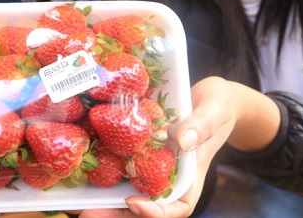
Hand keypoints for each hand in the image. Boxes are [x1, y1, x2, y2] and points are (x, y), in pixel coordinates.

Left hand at [78, 77, 238, 217]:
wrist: (210, 96)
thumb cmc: (219, 104)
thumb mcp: (216, 108)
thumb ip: (202, 124)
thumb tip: (182, 142)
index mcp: (192, 174)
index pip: (179, 206)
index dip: (157, 212)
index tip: (134, 203)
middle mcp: (171, 176)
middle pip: (148, 207)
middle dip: (121, 216)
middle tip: (92, 215)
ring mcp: (155, 166)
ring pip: (132, 193)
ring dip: (109, 204)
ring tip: (83, 207)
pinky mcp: (142, 152)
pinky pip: (125, 166)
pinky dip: (106, 171)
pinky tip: (87, 170)